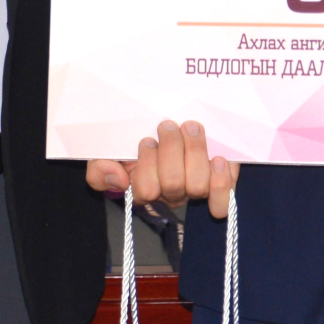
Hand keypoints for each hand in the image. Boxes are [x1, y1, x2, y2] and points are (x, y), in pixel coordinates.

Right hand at [82, 119, 238, 218]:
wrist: (170, 123)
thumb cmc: (136, 139)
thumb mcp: (107, 151)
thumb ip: (99, 170)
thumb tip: (120, 180)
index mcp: (145, 187)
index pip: (145, 190)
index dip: (147, 163)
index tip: (147, 140)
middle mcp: (171, 193)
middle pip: (173, 184)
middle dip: (170, 148)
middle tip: (167, 126)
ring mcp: (196, 188)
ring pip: (198, 185)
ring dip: (194, 150)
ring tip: (190, 128)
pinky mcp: (220, 182)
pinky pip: (224, 199)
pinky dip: (222, 181)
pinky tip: (217, 160)